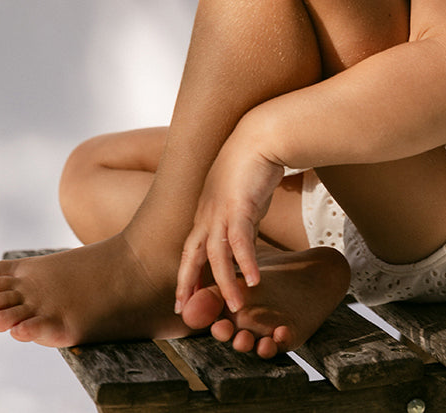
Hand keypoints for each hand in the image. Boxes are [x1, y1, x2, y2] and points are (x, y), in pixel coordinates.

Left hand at [175, 120, 284, 314]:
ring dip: (224, 282)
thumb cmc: (255, 163)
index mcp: (206, 210)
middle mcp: (208, 212)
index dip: (186, 272)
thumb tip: (246, 239)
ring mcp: (221, 209)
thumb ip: (242, 220)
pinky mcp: (240, 206)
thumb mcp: (244, 199)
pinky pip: (240, 241)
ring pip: (217, 254)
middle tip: (184, 309)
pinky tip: (253, 280)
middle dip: (186, 283)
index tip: (183, 295)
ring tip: (234, 306)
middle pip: (192, 254)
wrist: (262, 136)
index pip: (191, 247)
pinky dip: (245, 262)